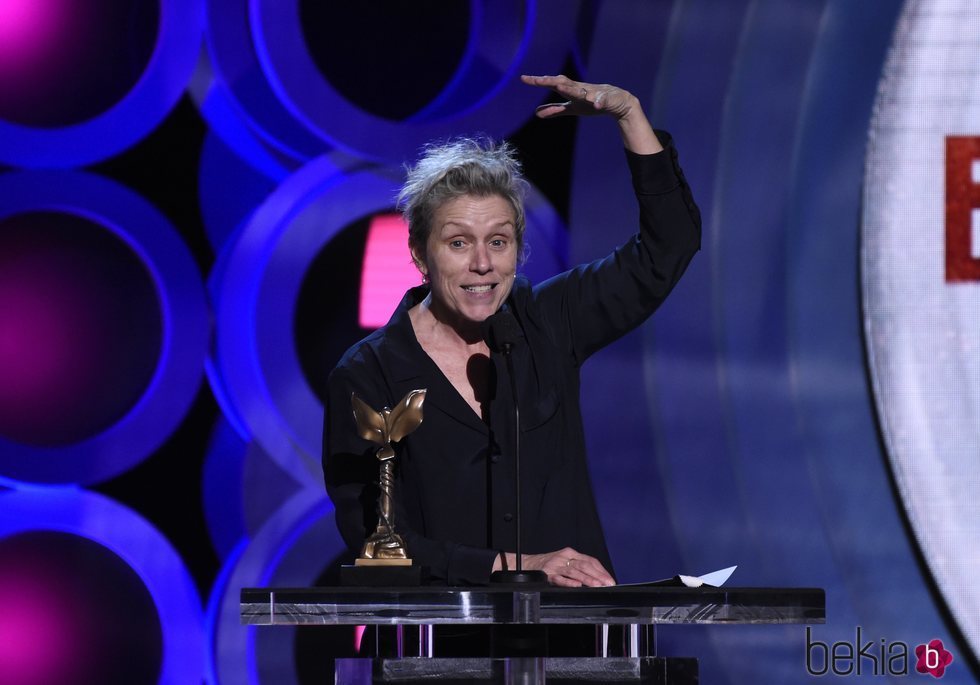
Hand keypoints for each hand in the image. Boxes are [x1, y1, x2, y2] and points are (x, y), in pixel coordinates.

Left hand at [520, 74, 637, 120]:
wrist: (618, 102)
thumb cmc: (592, 103)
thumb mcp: (572, 108)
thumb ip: (555, 110)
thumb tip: (536, 113)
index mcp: (571, 90)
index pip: (552, 84)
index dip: (538, 82)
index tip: (523, 78)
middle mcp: (580, 89)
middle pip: (563, 83)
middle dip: (551, 81)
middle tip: (538, 80)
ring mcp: (593, 93)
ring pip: (582, 90)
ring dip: (572, 89)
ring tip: (561, 87)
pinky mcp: (606, 99)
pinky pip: (602, 100)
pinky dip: (599, 101)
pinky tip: (596, 104)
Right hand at [521, 547, 615, 587]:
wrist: (528, 564)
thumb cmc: (550, 564)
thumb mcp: (565, 560)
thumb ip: (579, 566)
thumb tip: (597, 577)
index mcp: (570, 553)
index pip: (590, 560)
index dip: (601, 570)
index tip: (610, 579)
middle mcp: (564, 558)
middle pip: (584, 565)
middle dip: (598, 575)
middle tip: (607, 583)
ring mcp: (555, 566)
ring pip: (574, 571)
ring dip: (587, 579)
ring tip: (597, 585)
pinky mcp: (547, 574)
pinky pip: (559, 578)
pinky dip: (569, 582)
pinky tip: (577, 585)